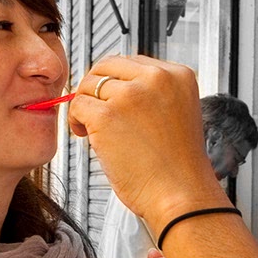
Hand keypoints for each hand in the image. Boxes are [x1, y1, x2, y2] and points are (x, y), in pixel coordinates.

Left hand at [67, 55, 228, 233]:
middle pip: (107, 66)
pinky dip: (76, 120)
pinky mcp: (107, 115)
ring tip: (91, 128)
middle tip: (95, 111)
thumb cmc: (178, 167)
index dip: (116, 82)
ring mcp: (131, 95)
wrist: (181, 195)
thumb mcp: (177, 114)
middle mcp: (156, 78)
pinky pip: (77, 105)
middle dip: (96, 88)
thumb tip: (113, 86)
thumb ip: (152, 94)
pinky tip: (85, 134)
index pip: (132, 62)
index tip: (111, 100)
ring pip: (89, 84)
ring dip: (85, 105)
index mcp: (178, 75)